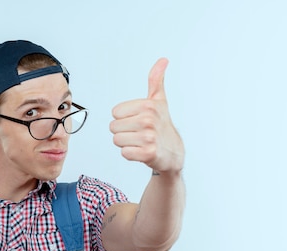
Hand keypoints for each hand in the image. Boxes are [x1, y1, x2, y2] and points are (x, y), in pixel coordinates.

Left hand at [110, 58, 183, 173]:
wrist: (173, 152)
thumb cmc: (163, 125)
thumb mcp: (159, 101)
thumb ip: (156, 80)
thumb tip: (162, 60)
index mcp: (148, 106)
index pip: (115, 112)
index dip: (124, 117)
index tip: (138, 120)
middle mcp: (148, 120)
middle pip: (113, 127)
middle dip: (123, 131)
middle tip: (138, 132)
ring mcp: (149, 137)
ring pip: (117, 140)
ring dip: (126, 143)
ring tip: (139, 141)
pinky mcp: (148, 153)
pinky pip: (124, 153)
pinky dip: (131, 153)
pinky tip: (141, 150)